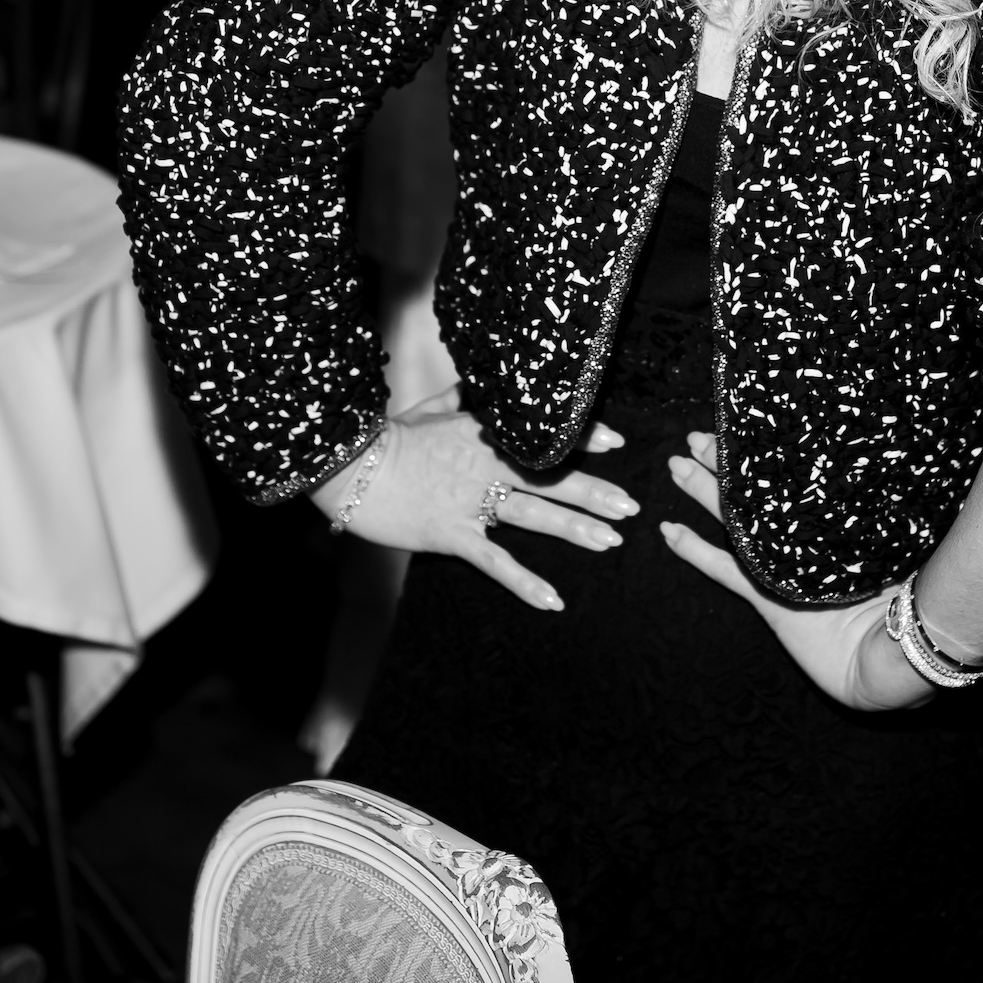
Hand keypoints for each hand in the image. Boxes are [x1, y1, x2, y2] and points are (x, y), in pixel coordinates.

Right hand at [310, 385, 635, 611]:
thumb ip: (463, 396)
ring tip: (611, 541)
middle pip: (550, 478)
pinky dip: (525, 582)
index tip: (618, 442)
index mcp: (484, 434)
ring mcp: (470, 500)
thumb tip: (484, 382)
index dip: (582, 439)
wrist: (349, 467)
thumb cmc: (388, 437)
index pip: (542, 437)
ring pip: (534, 515)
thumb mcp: (429, 408)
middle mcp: (485, 465)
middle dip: (594, 492)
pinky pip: (495, 561)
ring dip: (575, 529)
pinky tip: (553, 599)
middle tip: (632, 506)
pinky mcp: (452, 533)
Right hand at [662, 432, 930, 709]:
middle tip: (695, 439)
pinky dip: (696, 551)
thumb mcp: (903, 525)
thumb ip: (892, 491)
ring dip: (704, 496)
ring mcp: (785, 570)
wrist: (901, 652)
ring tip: (677, 467)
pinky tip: (671, 531)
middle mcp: (806, 539)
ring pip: (734, 524)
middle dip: (725, 466)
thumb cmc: (914, 588)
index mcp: (837, 519)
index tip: (745, 423)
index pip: (793, 477)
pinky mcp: (770, 602)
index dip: (766, 452)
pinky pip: (725, 571)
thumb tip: (897, 437)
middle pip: (757, 496)